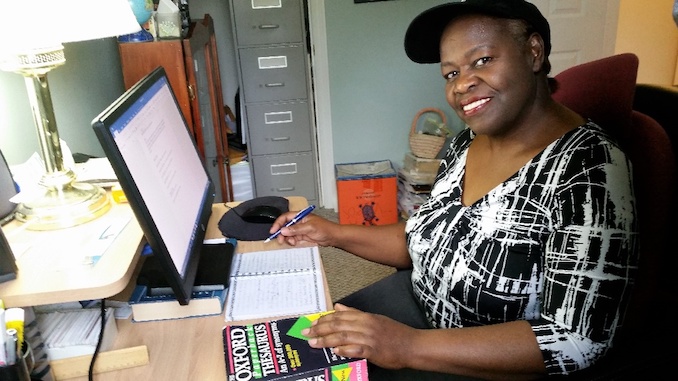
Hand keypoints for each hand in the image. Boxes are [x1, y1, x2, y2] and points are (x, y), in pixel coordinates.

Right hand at [270, 212, 337, 245]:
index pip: (285, 217)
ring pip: (288, 234)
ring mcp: (300, 229)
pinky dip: (292, 241)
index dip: (278, 223)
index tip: (274, 230)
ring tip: (292, 242)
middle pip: (285, 226)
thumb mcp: (309, 228)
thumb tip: (284, 230)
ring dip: (287, 238)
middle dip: (281, 233)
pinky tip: (294, 243)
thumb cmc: (325, 228)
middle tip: (280, 239)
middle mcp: (299, 222)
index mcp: (300, 215)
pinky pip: (293, 238)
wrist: (333, 237)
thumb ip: (296, 229)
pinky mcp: (302, 236)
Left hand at [302, 303, 416, 368]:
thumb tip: (338, 306)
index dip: (324, 319)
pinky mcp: (373, 351)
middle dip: (320, 329)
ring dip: (326, 339)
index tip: (312, 323)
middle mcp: (366, 325)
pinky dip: (344, 350)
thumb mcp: (375, 318)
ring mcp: (369, 338)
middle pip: (338, 324)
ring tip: (314, 343)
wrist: (412, 345)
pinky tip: (335, 351)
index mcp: (365, 316)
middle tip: (306, 333)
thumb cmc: (395, 333)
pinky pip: (356, 349)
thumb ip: (355, 313)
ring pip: (343, 336)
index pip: (340, 315)